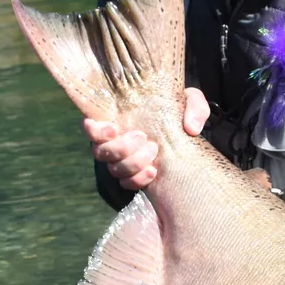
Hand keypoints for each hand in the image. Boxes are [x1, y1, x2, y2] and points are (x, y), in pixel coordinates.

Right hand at [84, 88, 208, 190]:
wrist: (187, 133)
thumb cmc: (180, 110)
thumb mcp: (189, 100)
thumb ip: (194, 106)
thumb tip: (191, 128)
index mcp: (117, 119)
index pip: (90, 126)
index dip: (95, 130)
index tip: (115, 128)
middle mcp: (114, 141)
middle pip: (100, 152)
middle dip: (120, 148)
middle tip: (143, 138)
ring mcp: (123, 160)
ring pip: (114, 169)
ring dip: (132, 163)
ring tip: (153, 152)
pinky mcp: (134, 176)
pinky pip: (127, 184)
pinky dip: (138, 180)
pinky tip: (154, 172)